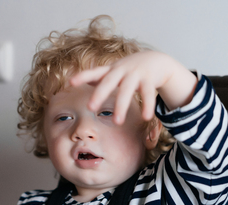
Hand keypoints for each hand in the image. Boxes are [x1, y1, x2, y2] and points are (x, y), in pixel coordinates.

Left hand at [70, 51, 196, 124]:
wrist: (156, 60)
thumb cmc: (129, 70)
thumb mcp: (113, 71)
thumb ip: (96, 77)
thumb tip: (72, 82)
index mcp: (110, 70)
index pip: (94, 73)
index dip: (82, 76)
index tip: (70, 82)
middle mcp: (121, 70)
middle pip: (108, 82)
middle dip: (99, 94)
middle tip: (90, 107)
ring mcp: (135, 74)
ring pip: (127, 91)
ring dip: (121, 106)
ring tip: (117, 122)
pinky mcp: (149, 80)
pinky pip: (148, 94)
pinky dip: (147, 105)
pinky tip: (146, 117)